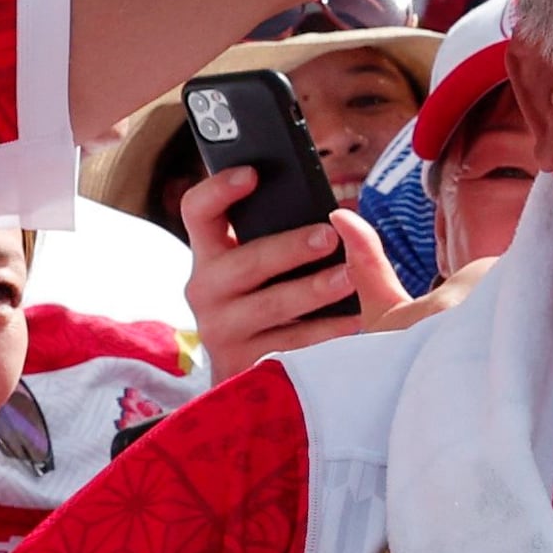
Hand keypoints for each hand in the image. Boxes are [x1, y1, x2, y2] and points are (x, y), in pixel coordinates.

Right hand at [177, 165, 406, 378]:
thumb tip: (346, 217)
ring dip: (312, 290)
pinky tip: (355, 320)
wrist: (253, 379)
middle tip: (328, 236)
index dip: (218, 189)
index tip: (253, 174)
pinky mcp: (242, 365)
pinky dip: (325, 332)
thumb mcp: (272, 266)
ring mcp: (221, 330)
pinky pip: (290, 345)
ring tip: (349, 277)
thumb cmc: (271, 303)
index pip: (198, 211)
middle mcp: (207, 289)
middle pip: (244, 261)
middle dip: (289, 248)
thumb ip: (295, 234)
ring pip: (269, 305)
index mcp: (211, 253)